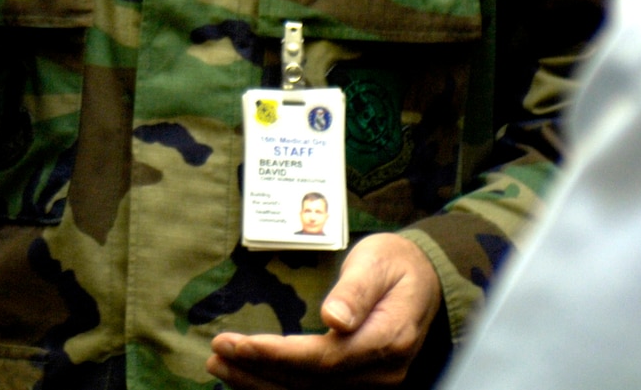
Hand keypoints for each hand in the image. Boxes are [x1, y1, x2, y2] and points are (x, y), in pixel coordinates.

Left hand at [206, 234, 441, 387]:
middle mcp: (383, 374)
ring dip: (261, 384)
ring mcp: (374, 385)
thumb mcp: (377, 263)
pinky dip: (277, 389)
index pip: (325, 359)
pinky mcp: (361, 387)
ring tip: (220, 366)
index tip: (238, 343)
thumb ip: (356, 292)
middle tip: (216, 353)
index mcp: (389, 340)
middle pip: (312, 383)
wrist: (424, 281)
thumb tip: (334, 319)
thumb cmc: (395, 264)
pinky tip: (248, 379)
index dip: (278, 355)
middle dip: (259, 370)